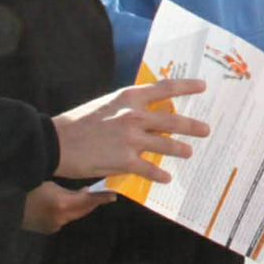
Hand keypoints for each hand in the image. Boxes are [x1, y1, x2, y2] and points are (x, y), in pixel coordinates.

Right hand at [21, 181, 114, 234]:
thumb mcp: (48, 181)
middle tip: (100, 191)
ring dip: (80, 206)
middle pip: (84, 210)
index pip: (89, 201)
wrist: (3, 206)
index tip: (114, 195)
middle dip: (92, 202)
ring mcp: (54, 226)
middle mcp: (61, 219)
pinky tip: (65, 203)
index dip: (102, 198)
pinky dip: (68, 211)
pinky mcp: (47, 229)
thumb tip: (85, 192)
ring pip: (74, 215)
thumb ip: (68, 189)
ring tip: (81, 194)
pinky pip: (64, 219)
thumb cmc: (25, 186)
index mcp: (62, 204)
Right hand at [52, 79, 209, 181]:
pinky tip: (166, 178)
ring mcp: (131, 139)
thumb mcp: (107, 105)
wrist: (56, 142)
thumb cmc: (79, 122)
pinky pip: (150, 169)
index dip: (186, 87)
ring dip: (180, 150)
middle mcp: (134, 116)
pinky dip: (159, 174)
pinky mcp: (125, 160)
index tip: (203, 86)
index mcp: (129, 98)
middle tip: (206, 129)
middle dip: (192, 126)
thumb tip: (147, 116)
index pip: (164, 89)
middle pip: (172, 121)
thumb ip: (128, 109)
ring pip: (166, 145)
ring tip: (189, 152)